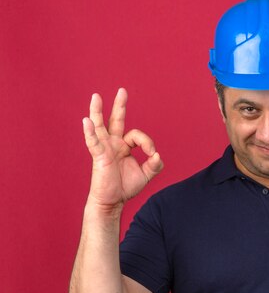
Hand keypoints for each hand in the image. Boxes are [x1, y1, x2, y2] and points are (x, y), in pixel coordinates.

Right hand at [82, 88, 162, 212]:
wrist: (112, 201)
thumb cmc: (126, 187)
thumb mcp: (146, 175)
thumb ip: (155, 165)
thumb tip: (158, 155)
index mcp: (124, 146)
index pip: (137, 135)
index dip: (147, 142)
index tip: (153, 155)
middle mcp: (113, 144)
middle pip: (115, 121)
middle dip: (119, 106)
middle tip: (122, 91)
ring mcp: (105, 149)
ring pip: (100, 126)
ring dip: (97, 111)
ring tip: (96, 96)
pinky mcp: (99, 157)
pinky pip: (93, 142)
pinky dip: (89, 132)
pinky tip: (86, 121)